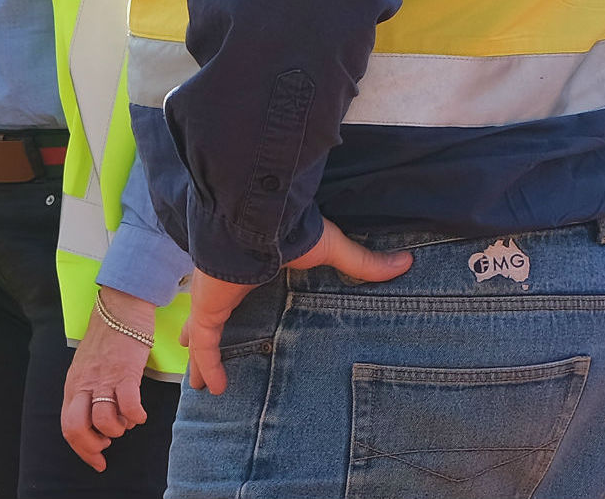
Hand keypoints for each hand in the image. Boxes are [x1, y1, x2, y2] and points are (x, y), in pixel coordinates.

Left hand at [59, 287, 158, 470]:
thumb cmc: (107, 338)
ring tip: (127, 420)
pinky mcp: (125, 372)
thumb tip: (97, 418)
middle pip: (76, 428)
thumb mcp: (87, 366)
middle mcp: (84, 384)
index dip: (81, 450)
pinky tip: (140, 412)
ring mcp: (103, 378)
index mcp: (74, 385)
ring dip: (118, 429)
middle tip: (108, 446)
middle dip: (93, 446)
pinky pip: (128, 405)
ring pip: (103, 421)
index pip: (67, 426)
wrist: (120, 307)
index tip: (97, 461)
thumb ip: (88, 389)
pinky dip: (136, 416)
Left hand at [181, 218, 410, 393]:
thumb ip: (363, 263)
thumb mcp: (332, 249)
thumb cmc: (290, 229)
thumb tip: (406, 262)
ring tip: (199, 386)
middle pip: (209, 320)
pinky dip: (209, 365)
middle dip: (203, 340)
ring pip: (201, 337)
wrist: (257, 216)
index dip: (230, 309)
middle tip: (201, 363)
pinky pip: (205, 344)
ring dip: (200, 362)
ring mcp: (212, 297)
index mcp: (248, 270)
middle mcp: (224, 286)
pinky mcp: (208, 307)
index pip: (235, 295)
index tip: (228, 323)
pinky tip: (214, 389)